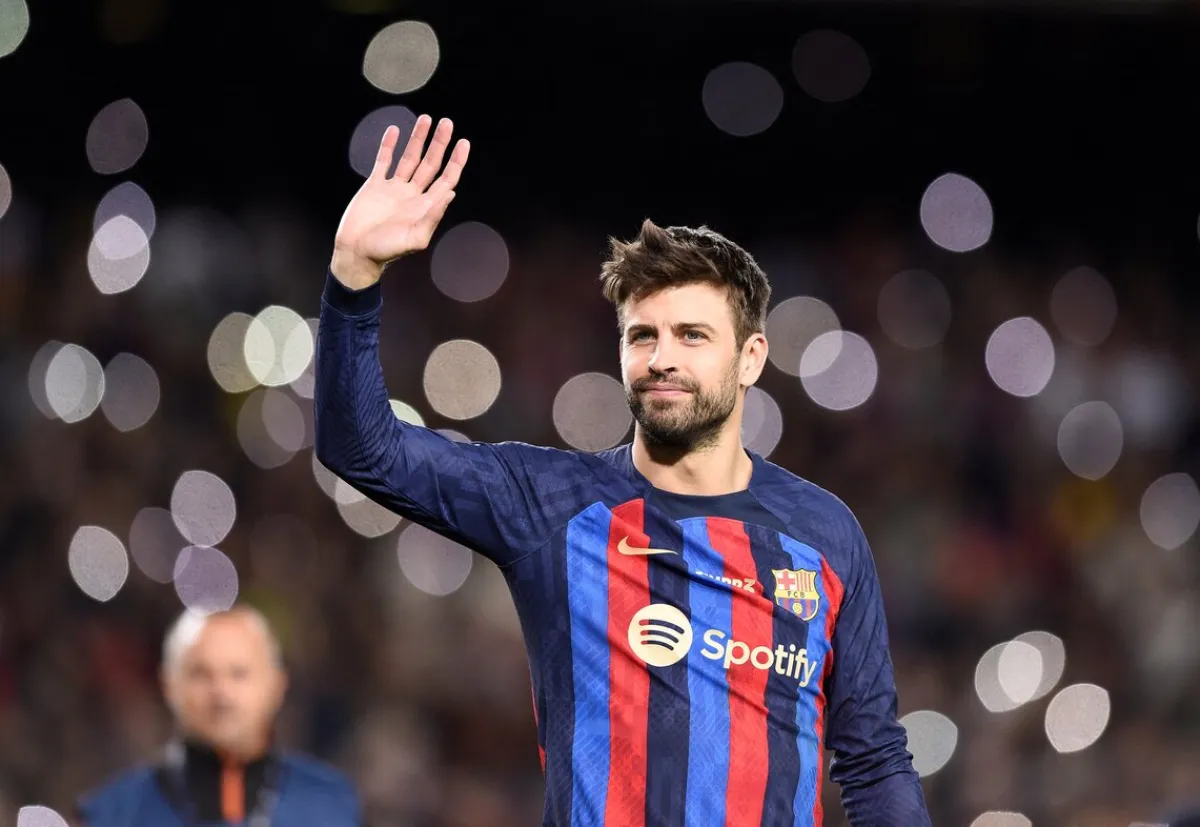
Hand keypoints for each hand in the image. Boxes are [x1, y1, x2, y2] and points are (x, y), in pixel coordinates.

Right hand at [330, 114, 469, 289]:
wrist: (356, 253)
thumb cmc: (386, 251)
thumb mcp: (415, 239)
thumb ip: (432, 216)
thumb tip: (450, 193)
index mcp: (425, 207)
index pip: (446, 179)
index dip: (456, 161)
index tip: (464, 142)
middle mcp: (413, 195)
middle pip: (431, 164)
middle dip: (439, 143)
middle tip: (447, 122)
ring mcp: (394, 189)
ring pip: (409, 158)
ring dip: (418, 139)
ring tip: (426, 119)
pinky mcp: (375, 186)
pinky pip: (383, 161)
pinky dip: (388, 146)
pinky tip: (395, 130)